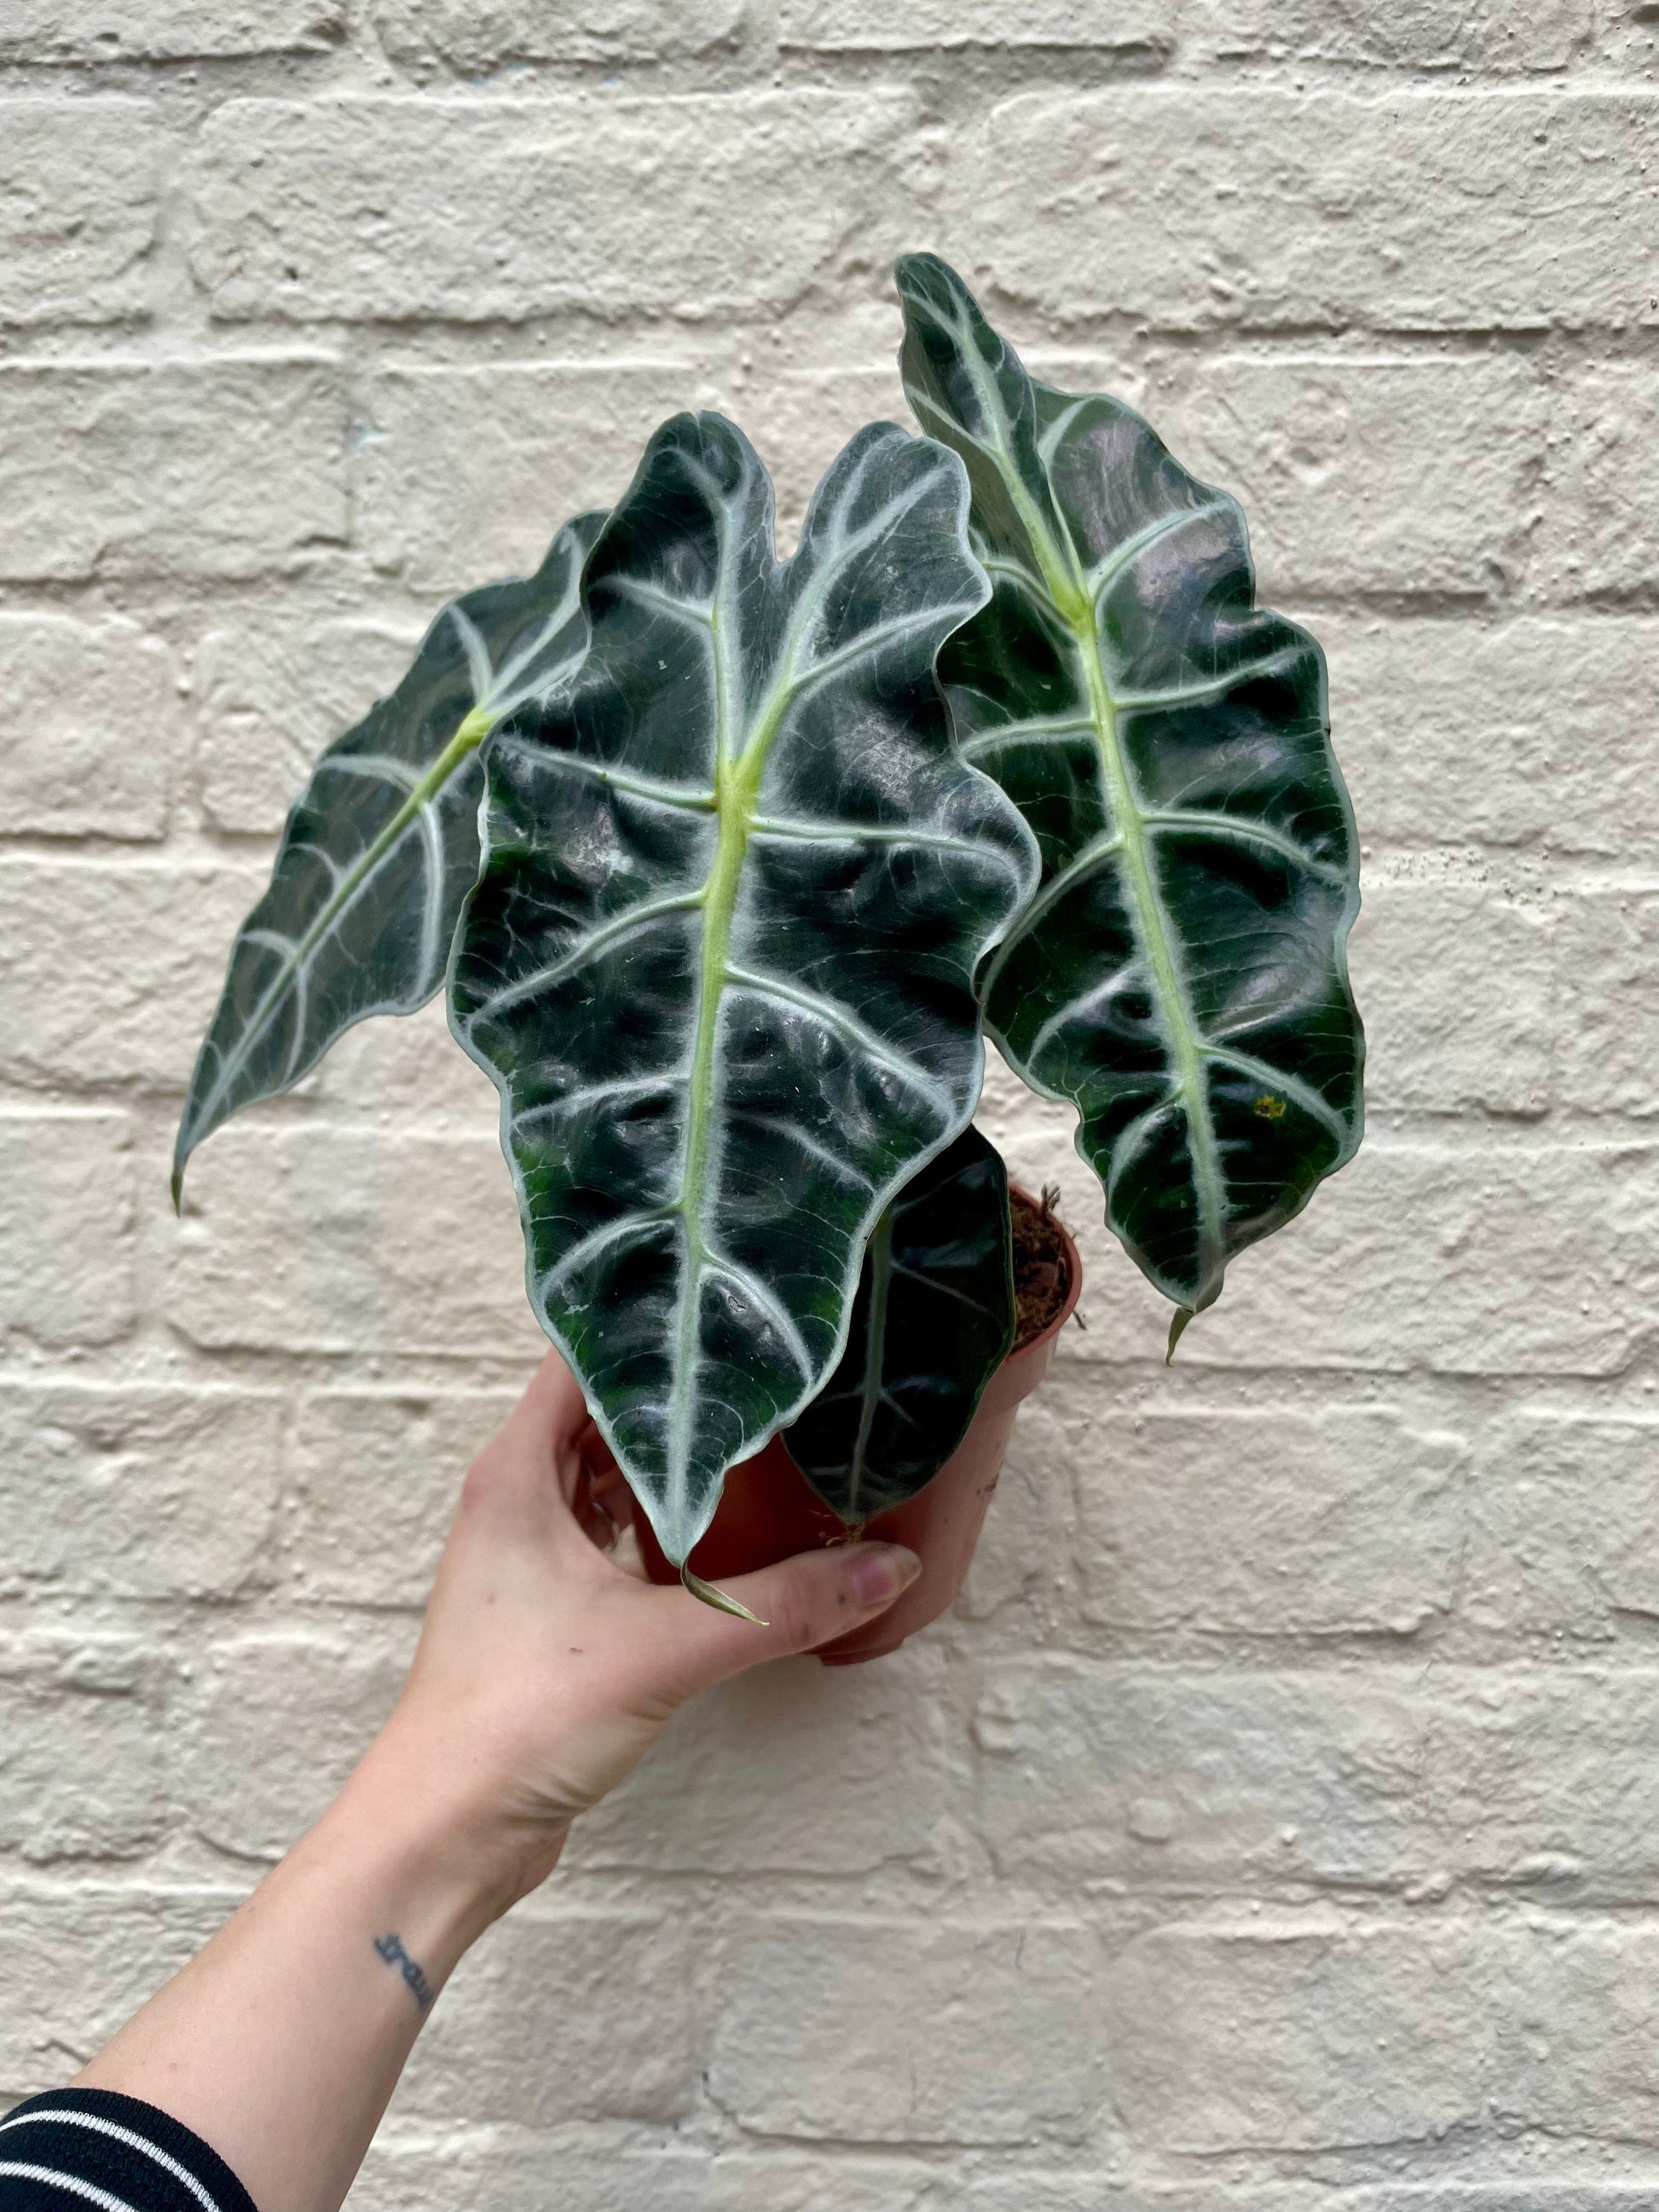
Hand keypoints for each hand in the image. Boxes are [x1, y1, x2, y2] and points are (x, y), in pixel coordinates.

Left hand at [358, 1349, 921, 1916]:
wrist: (448, 1831)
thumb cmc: (517, 1719)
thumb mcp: (666, 1648)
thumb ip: (782, 1605)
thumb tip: (883, 1567)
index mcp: (516, 1473)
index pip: (583, 1358)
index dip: (654, 1328)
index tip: (730, 1311)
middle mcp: (516, 1499)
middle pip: (605, 1414)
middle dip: (683, 1396)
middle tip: (769, 1370)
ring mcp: (530, 1556)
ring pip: (612, 1478)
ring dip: (676, 1465)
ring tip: (763, 1439)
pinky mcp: (551, 1609)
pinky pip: (616, 1538)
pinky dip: (666, 1527)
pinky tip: (728, 1535)